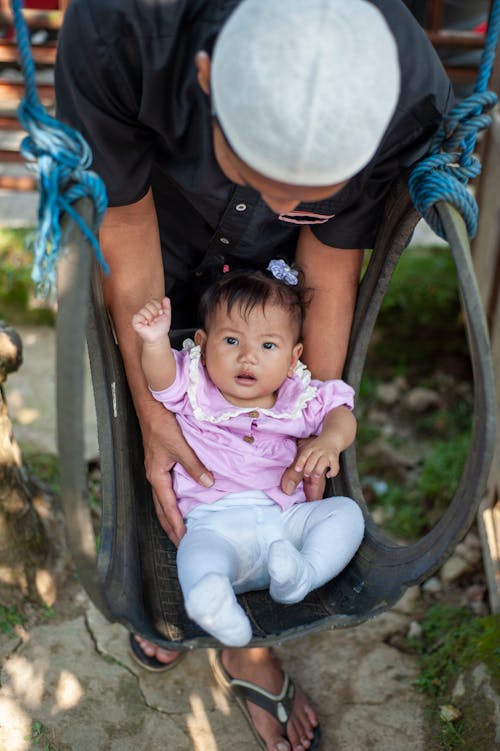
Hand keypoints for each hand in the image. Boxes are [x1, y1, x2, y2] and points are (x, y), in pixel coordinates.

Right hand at [132, 297, 170, 343]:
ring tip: (150, 323)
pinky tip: (146, 324)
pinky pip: (137, 315)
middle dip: (155, 312)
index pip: (153, 300)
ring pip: (143, 310)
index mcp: (151, 309)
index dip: (158, 306)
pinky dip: (143, 320)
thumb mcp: (167, 315)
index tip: (160, 314)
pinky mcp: (135, 321)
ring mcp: (139, 316)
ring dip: (150, 317)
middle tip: (155, 319)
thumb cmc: (161, 328)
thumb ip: (167, 306)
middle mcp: (145, 311)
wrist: (159, 337)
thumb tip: (165, 298)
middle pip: (148, 304)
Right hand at [140, 404, 213, 545]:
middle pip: (161, 508)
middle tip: (180, 543)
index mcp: (157, 475)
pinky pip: (164, 489)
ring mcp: (155, 470)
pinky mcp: (159, 463)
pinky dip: (170, 502)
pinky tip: (178, 503)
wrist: (151, 406)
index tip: (183, 540)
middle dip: (170, 527)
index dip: (175, 524)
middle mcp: (154, 476)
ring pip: (161, 500)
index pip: (167, 507)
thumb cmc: (161, 425)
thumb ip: (194, 466)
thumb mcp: (180, 446)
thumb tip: (208, 483)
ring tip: (178, 530)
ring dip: (169, 516)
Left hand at [294, 435, 340, 478]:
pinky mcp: (335, 458)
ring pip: (322, 464)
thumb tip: (294, 470)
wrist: (332, 437)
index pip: (304, 455)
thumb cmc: (319, 446)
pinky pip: (335, 467)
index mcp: (311, 448)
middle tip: (306, 474)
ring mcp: (327, 454)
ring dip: (318, 471)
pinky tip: (328, 475)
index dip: (300, 463)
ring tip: (316, 475)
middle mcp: (319, 450)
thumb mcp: (310, 447)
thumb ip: (303, 456)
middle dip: (308, 469)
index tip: (297, 470)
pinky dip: (332, 473)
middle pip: (312, 460)